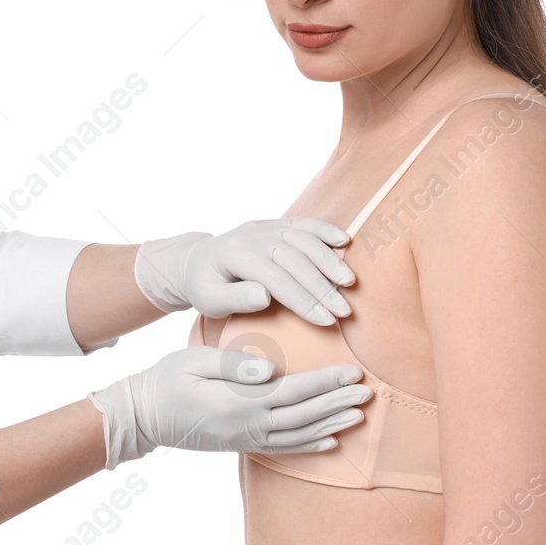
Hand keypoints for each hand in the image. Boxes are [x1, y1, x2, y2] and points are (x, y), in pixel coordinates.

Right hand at [86, 345, 371, 469]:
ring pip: (300, 435)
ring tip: (360, 415)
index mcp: (238, 402)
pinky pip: (284, 449)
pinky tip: (331, 441)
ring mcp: (246, 440)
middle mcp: (248, 426)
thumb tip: (269, 369)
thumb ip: (232, 364)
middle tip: (370, 392)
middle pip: (305, 416)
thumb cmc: (166, 380)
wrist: (143, 417)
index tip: (353, 372)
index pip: (294, 392)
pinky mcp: (242, 446)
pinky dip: (311, 446)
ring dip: (332, 424)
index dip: (326, 383)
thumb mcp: (194, 360)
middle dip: (338, 403)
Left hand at [133, 219, 355, 324]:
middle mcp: (252, 235)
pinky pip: (303, 223)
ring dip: (329, 260)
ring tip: (349, 283)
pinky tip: (344, 241)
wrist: (196, 261)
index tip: (325, 321)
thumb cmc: (204, 287)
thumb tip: (265, 295)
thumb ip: (235, 298)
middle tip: (344, 311)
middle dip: (322, 287)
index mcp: (235, 254)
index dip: (303, 300)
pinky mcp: (275, 224)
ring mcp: (266, 227)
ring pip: (303, 239)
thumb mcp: (209, 300)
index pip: (276, 278)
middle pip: (294, 259)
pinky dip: (325, 229)